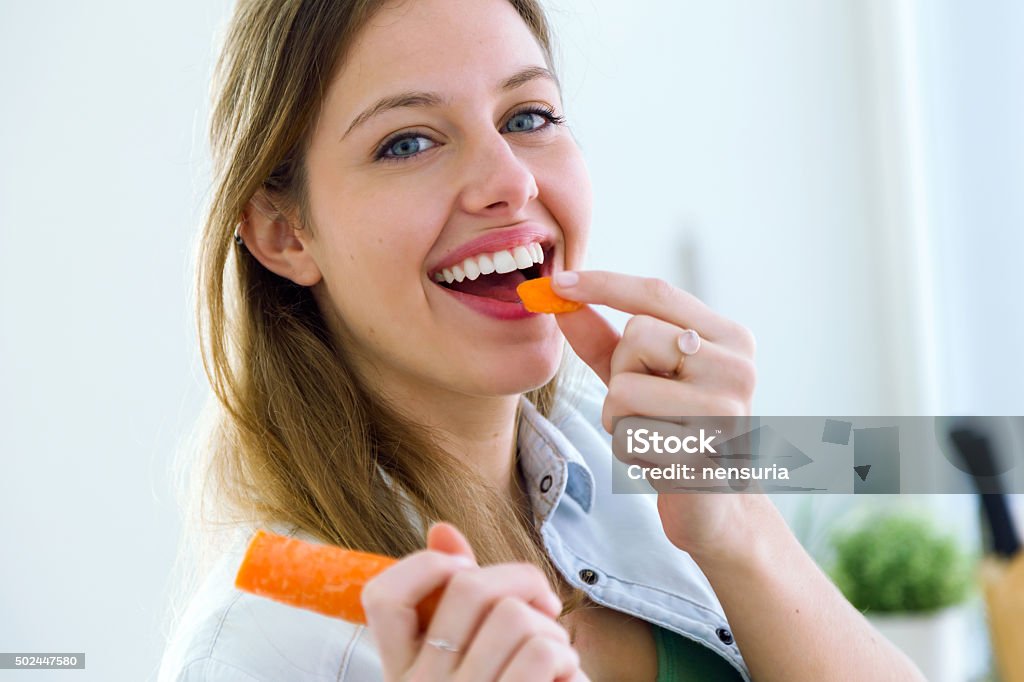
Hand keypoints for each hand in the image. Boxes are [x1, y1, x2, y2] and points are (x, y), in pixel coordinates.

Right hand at [361, 523, 588, 681]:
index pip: (383, 597)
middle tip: (542, 605)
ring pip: (516, 616)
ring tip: (553, 654)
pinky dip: (567, 655)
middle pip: (470, 589)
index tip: (465, 571)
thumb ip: (450, 600)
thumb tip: (441, 529)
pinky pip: (546, 650)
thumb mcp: (462, 664)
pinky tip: (563, 677)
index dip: (427, 566)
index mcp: (402, 674)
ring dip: (551, 627)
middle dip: (521, 581)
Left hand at [551, 270, 760, 563]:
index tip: (557, 281)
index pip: (658, 293)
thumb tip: (559, 298)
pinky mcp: (704, 454)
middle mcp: (738, 367)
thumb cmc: (674, 432)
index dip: (603, 284)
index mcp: (730, 338)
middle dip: (621, 372)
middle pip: (636, 336)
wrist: (716, 510)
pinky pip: (629, 435)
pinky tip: (658, 462)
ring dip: (620, 418)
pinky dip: (629, 450)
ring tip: (653, 435)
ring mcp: (726, 411)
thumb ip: (603, 339)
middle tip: (650, 406)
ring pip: (624, 388)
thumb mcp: (638, 377)